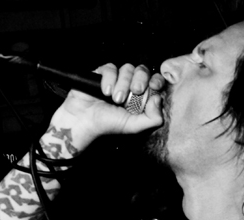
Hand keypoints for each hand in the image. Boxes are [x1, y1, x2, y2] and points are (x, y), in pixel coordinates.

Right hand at [50, 63, 165, 150]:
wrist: (84, 121)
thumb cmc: (109, 125)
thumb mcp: (135, 127)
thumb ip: (153, 118)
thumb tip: (158, 98)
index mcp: (142, 97)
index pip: (155, 81)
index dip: (157, 80)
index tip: (153, 86)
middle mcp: (131, 86)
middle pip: (143, 70)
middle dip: (141, 79)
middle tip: (135, 91)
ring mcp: (117, 79)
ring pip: (128, 68)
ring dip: (123, 83)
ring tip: (115, 98)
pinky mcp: (102, 74)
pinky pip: (111, 68)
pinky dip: (109, 79)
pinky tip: (105, 91)